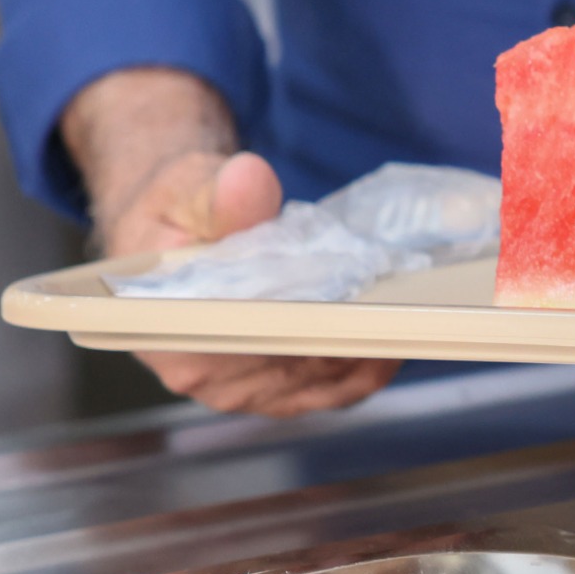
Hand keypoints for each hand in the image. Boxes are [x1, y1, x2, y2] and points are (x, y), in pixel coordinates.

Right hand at [64, 69, 398, 416]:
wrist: (174, 231)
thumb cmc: (175, 212)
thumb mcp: (186, 191)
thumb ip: (219, 196)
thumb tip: (248, 182)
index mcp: (168, 334)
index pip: (250, 337)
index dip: (306, 319)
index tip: (353, 297)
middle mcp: (203, 377)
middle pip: (297, 364)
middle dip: (349, 330)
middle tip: (399, 297)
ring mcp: (244, 391)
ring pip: (324, 381)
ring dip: (367, 345)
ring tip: (406, 308)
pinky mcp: (276, 390)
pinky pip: (335, 388)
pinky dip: (369, 362)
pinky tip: (395, 331)